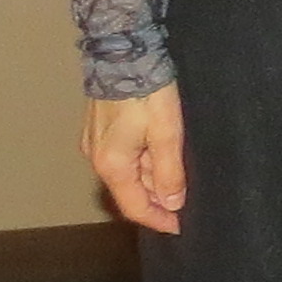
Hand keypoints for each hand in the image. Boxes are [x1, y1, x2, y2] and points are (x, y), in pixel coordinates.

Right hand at [85, 87, 186, 233]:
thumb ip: (169, 172)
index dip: (158, 220)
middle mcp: (97, 159)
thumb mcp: (167, 135)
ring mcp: (95, 144)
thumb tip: (171, 204)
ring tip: (178, 173)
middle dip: (158, 199)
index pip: (135, 207)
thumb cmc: (147, 93)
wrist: (124, 55)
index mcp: (112, 165)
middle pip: (130, 192)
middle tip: (186, 199)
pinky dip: (143, 162)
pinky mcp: (99, 130)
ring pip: (128, 174)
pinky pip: (123, 157)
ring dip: (151, 178)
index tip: (180, 227)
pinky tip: (160, 152)